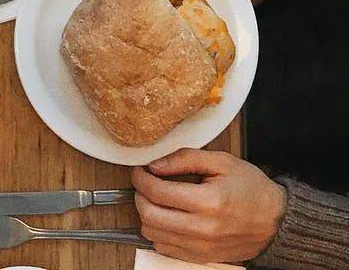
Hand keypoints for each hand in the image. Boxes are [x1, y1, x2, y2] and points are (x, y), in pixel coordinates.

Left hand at [133, 149, 286, 263]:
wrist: (276, 220)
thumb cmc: (251, 188)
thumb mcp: (221, 161)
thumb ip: (185, 159)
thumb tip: (154, 165)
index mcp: (210, 201)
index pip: (158, 192)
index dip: (141, 178)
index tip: (140, 170)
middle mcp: (205, 229)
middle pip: (150, 216)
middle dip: (139, 196)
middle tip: (144, 183)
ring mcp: (203, 247)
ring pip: (153, 235)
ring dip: (146, 215)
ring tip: (155, 200)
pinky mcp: (203, 257)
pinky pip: (166, 250)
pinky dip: (158, 233)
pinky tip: (166, 217)